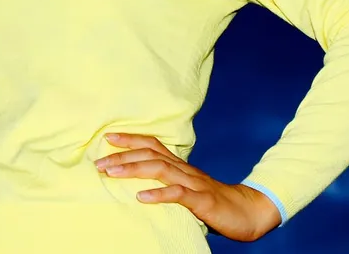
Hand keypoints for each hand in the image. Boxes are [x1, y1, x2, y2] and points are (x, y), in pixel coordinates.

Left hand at [96, 133, 281, 242]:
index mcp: (180, 167)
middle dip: (123, 155)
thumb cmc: (214, 204)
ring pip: (160, 169)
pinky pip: (178, 195)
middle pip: (151, 154)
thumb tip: (141, 186)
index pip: (152, 145)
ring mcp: (194, 184)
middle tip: (99, 161)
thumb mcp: (188, 190)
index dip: (130, 139)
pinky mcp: (203, 201)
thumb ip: (169, 184)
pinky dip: (159, 194)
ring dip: (134, 169)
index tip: (107, 137)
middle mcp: (185, 170)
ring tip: (112, 173)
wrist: (249, 212)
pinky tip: (142, 197)